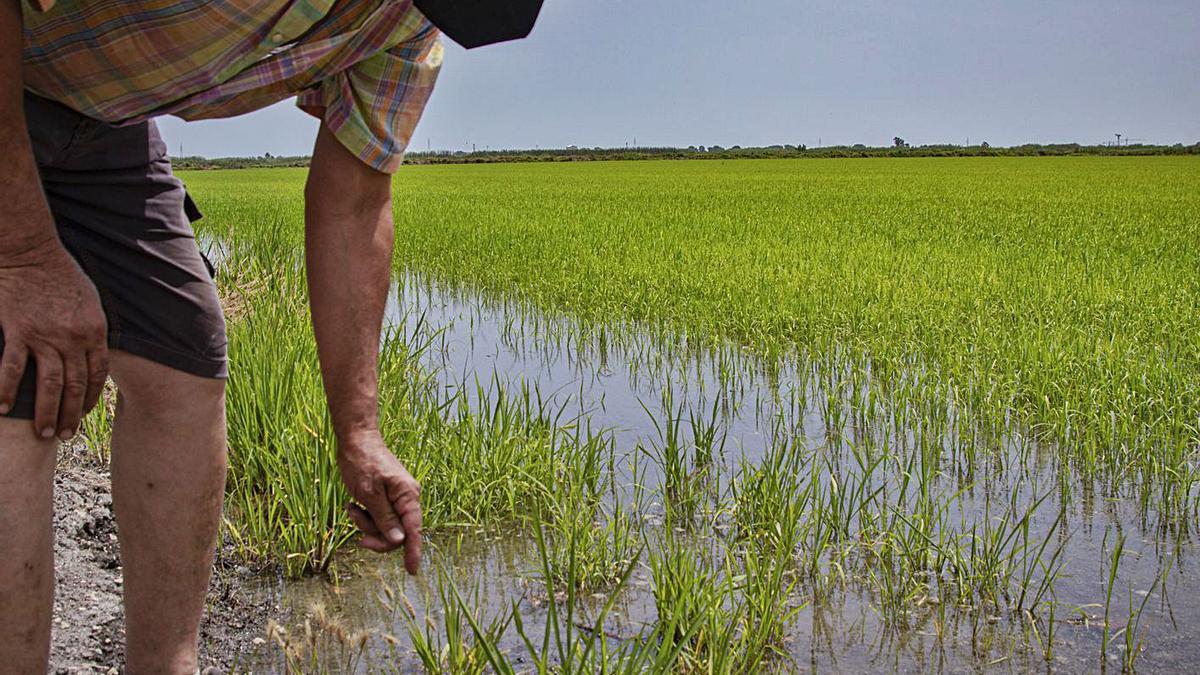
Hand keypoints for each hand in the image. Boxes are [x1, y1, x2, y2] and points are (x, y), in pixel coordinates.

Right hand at [0, 236, 107, 438]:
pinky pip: (12, 368)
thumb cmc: (63, 276)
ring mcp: (45, 336)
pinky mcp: (18, 331)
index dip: (90, 399)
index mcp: (95, 332)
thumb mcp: (90, 303)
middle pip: (74, 386)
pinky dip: (5, 390)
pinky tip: (1, 408)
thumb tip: (92, 356)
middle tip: (64, 436)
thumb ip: (91, 332)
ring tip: (43, 434)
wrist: (31, 254)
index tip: (82, 414)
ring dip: (45, 412)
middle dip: (69, 415)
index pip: (97, 375)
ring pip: (48, 384)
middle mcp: (73, 338)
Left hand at [338, 431, 422, 573]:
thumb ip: (384, 519)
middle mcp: (407, 498)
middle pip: (397, 533)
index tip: (412, 571)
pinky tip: (352, 505)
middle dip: (376, 536)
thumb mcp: (369, 494)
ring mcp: (397, 498)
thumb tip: (399, 541)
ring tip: (351, 509)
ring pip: (385, 526)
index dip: (413, 552)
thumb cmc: (362, 462)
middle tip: (358, 537)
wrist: (356, 439)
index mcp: (407, 496)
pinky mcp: (387, 497)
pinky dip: (365, 516)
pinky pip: (379, 517)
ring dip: (366, 524)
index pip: (414, 530)